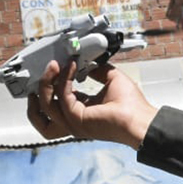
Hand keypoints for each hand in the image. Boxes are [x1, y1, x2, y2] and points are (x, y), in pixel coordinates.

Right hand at [26, 60, 157, 148]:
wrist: (141, 118)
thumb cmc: (133, 106)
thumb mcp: (111, 79)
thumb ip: (97, 70)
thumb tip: (87, 61)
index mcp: (82, 111)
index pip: (57, 100)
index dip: (53, 82)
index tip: (57, 65)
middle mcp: (74, 119)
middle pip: (43, 109)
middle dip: (41, 87)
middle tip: (49, 67)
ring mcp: (72, 122)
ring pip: (46, 104)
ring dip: (46, 83)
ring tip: (53, 66)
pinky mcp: (75, 119)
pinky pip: (62, 95)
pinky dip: (63, 79)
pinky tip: (71, 67)